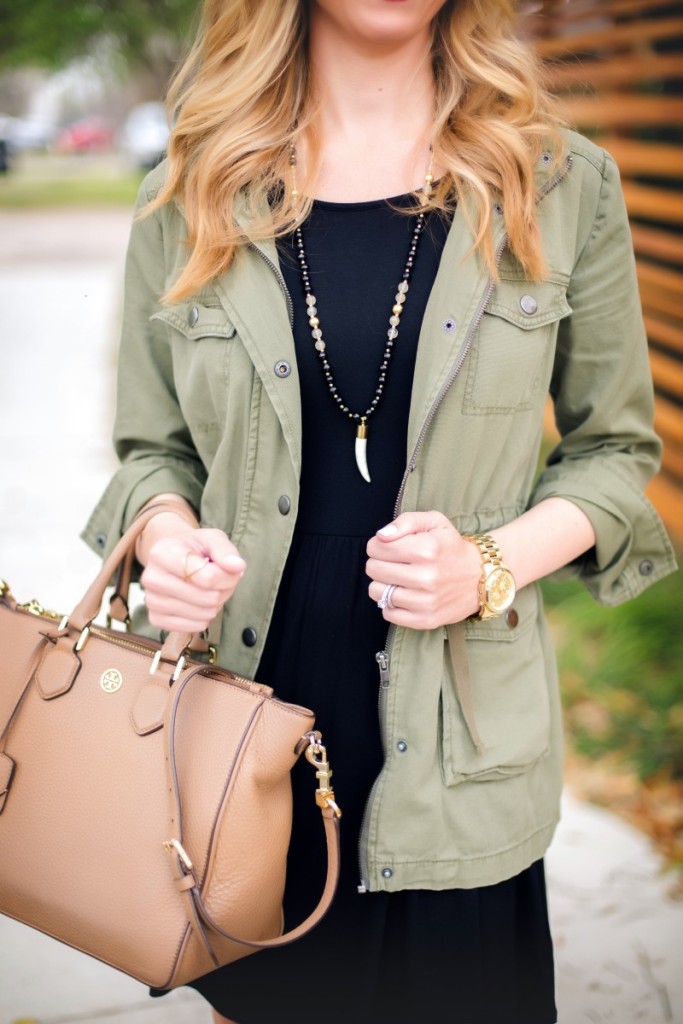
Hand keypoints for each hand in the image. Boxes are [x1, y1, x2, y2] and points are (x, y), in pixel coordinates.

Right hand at [139, 514, 245, 632]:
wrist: (172, 558)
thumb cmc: (194, 548)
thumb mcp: (211, 538)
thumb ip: (225, 550)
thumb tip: (237, 566)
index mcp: (162, 553)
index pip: (207, 577)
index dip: (228, 576)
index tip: (231, 569)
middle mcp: (151, 578)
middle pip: (207, 598)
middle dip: (223, 590)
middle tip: (221, 580)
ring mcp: (151, 601)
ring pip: (203, 614)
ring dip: (216, 604)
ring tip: (210, 589)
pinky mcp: (156, 619)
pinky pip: (195, 626)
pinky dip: (205, 617)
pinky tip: (200, 602)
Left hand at [366, 511, 480, 628]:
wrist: (479, 577)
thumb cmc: (451, 547)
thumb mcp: (435, 522)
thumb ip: (406, 522)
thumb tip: (381, 536)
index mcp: (426, 549)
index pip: (376, 547)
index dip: (377, 544)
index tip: (388, 547)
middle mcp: (426, 577)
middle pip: (373, 569)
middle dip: (378, 562)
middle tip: (393, 562)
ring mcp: (426, 602)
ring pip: (376, 592)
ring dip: (382, 583)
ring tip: (396, 579)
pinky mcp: (425, 620)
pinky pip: (388, 613)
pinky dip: (390, 604)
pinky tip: (402, 594)